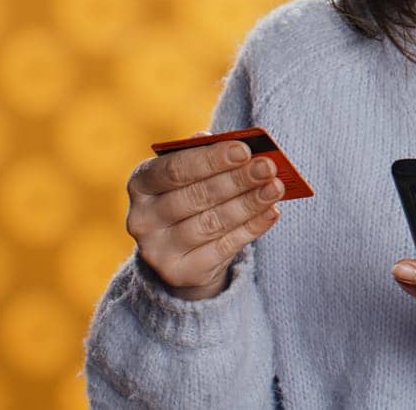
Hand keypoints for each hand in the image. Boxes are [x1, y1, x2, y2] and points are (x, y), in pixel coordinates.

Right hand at [125, 130, 284, 299]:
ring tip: (275, 188)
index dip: (211, 159)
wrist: (182, 250)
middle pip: (196, 196)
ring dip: (249, 203)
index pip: (175, 169)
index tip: (244, 150)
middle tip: (268, 168)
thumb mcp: (191, 174)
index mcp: (140, 184)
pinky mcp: (180, 273)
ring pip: (211, 223)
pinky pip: (223, 248)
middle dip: (237, 180)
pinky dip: (251, 228)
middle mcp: (142, 218)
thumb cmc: (192, 195)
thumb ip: (206, 156)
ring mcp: (157, 250)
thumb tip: (231, 142)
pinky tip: (271, 212)